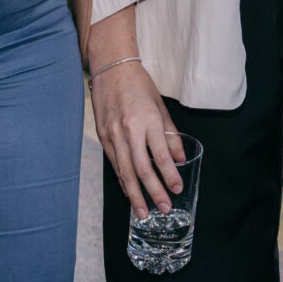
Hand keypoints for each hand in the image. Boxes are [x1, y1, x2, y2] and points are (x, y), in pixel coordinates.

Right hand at [90, 63, 184, 219]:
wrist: (111, 69)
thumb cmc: (139, 86)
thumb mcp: (160, 106)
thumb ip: (170, 135)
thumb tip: (180, 159)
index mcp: (148, 120)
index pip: (160, 156)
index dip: (170, 176)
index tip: (177, 189)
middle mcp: (129, 130)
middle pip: (142, 169)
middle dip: (153, 192)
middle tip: (163, 208)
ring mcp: (113, 135)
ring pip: (124, 171)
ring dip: (134, 194)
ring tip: (143, 212)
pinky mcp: (102, 137)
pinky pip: (114, 164)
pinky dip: (122, 181)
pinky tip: (129, 192)